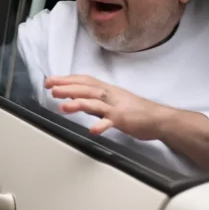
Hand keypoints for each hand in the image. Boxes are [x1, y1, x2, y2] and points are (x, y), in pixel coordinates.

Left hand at [45, 75, 172, 139]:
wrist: (157, 118)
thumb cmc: (135, 110)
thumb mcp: (111, 100)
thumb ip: (93, 99)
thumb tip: (73, 96)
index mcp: (106, 89)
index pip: (83, 80)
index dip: (66, 79)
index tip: (51, 81)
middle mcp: (109, 95)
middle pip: (85, 88)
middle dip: (67, 87)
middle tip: (51, 88)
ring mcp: (116, 107)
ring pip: (94, 102)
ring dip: (78, 103)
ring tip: (63, 106)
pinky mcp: (123, 120)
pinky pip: (110, 122)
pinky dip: (101, 125)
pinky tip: (93, 129)